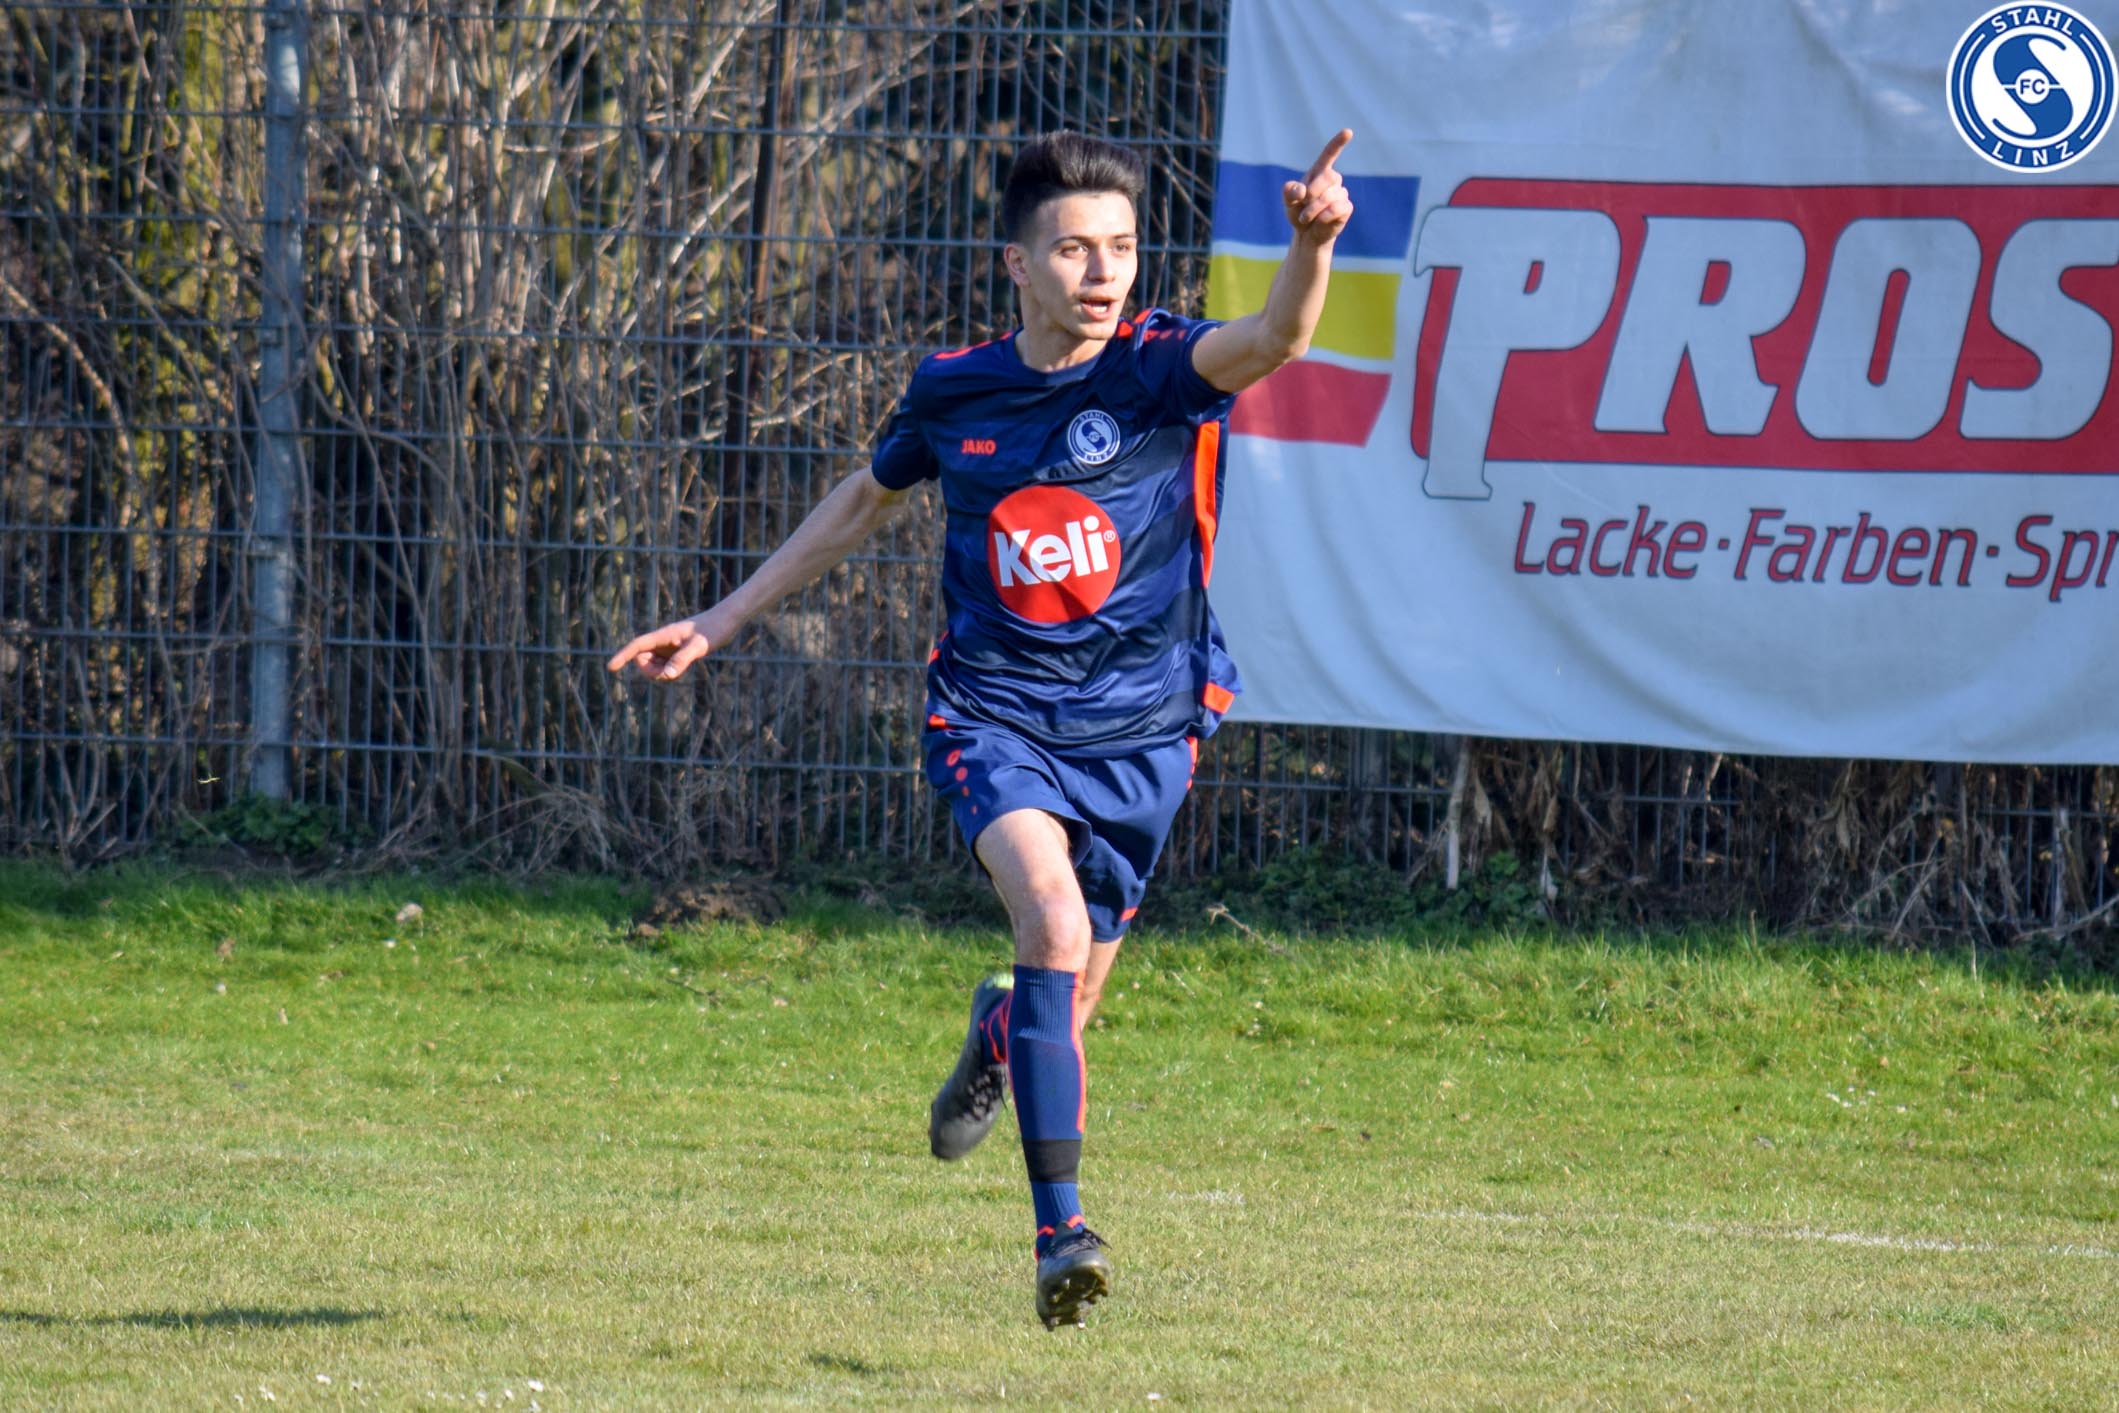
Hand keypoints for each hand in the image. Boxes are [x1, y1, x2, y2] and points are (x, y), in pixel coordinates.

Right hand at [606, 615, 714, 681]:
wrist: (726, 621)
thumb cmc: (713, 630)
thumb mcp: (699, 647)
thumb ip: (683, 660)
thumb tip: (667, 676)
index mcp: (663, 635)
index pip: (637, 646)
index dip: (623, 656)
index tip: (610, 668)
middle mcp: (663, 641)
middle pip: (642, 660)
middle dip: (650, 672)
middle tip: (670, 674)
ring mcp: (669, 647)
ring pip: (653, 665)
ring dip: (661, 673)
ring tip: (682, 668)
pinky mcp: (677, 652)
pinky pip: (665, 666)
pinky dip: (669, 671)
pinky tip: (684, 666)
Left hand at [1282, 128, 1353, 245]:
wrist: (1307, 235)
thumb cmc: (1298, 213)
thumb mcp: (1288, 203)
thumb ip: (1290, 193)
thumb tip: (1301, 189)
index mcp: (1318, 173)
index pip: (1330, 154)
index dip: (1338, 143)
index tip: (1348, 132)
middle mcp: (1332, 180)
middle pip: (1328, 176)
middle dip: (1312, 193)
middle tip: (1302, 207)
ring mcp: (1341, 193)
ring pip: (1330, 196)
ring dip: (1313, 209)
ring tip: (1306, 218)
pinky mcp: (1346, 208)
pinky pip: (1337, 208)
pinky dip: (1324, 216)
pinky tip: (1319, 221)